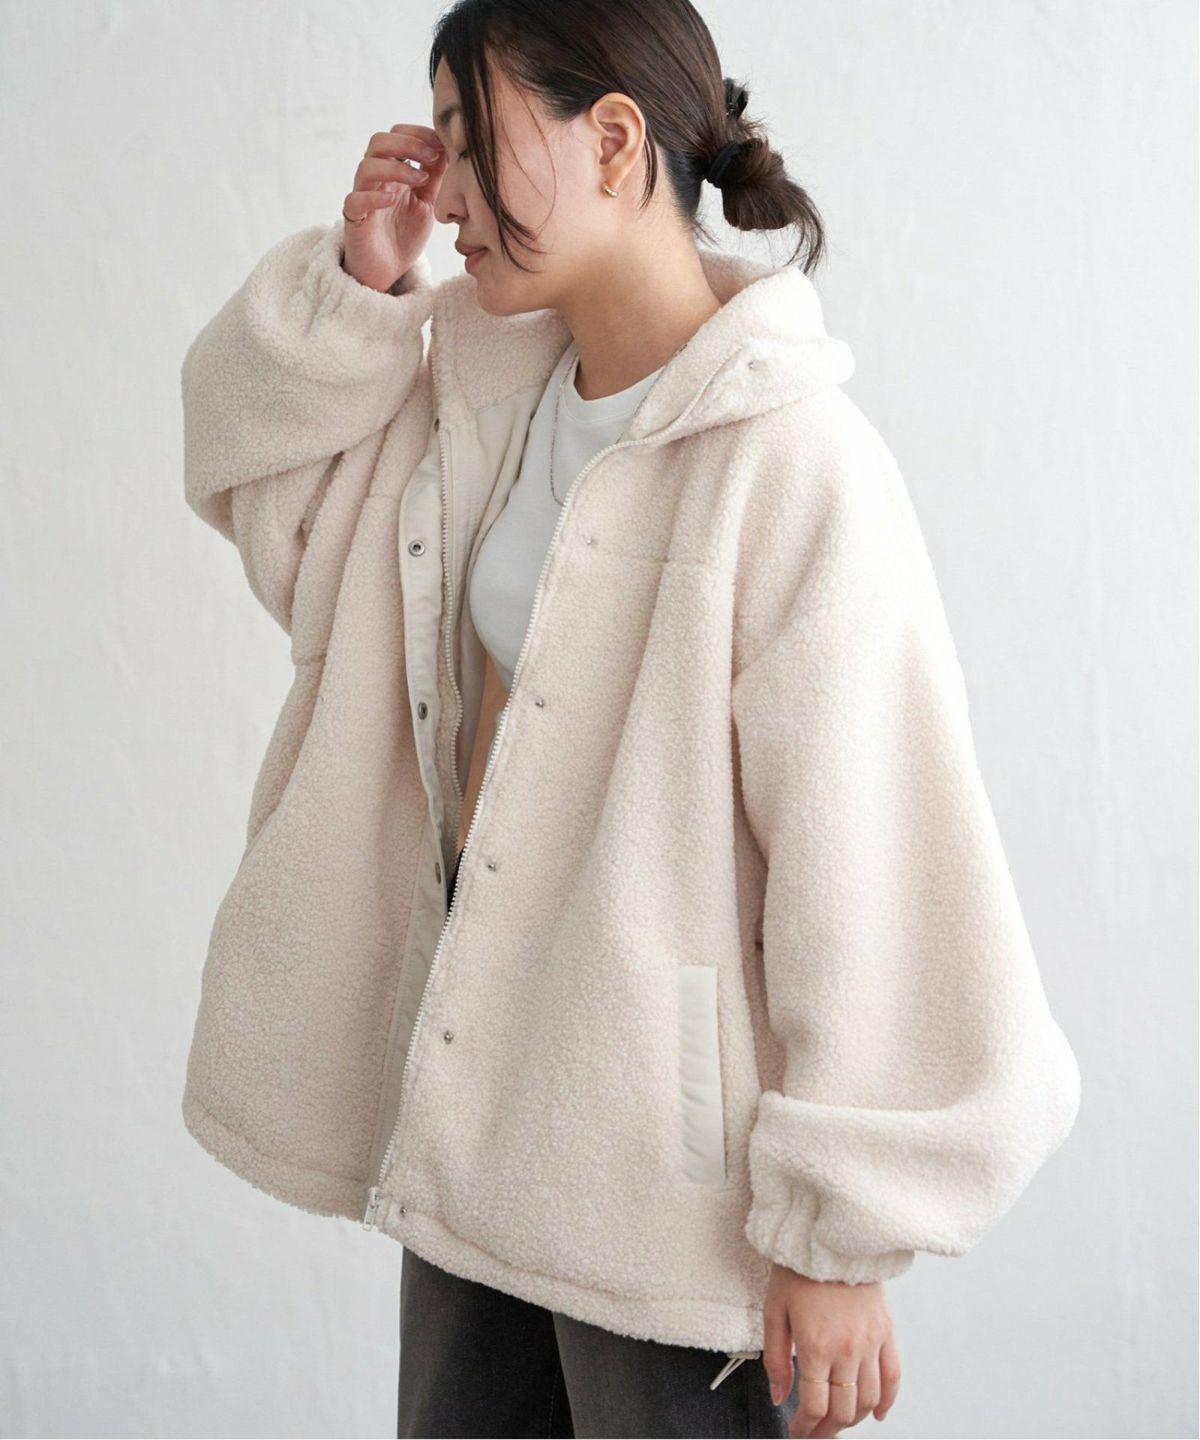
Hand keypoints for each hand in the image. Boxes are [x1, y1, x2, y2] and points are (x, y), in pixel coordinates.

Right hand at [340, 124, 448, 292]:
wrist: (387, 271)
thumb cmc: (404, 235)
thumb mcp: (427, 203)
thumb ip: (435, 178)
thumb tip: (449, 149)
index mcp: (393, 170)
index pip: (397, 134)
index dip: (418, 133)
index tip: (441, 144)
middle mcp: (376, 178)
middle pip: (379, 141)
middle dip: (407, 142)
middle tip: (431, 156)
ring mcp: (363, 196)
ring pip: (366, 166)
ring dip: (396, 167)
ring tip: (419, 180)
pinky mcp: (354, 219)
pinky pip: (355, 200)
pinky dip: (372, 196)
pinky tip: (391, 199)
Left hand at [762, 1262, 900, 1436]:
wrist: (829, 1237)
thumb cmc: (798, 1269)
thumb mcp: (773, 1310)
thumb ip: (775, 1358)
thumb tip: (778, 1396)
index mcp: (815, 1346)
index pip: (814, 1405)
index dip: (805, 1427)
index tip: (797, 1431)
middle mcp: (846, 1349)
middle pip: (843, 1410)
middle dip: (827, 1430)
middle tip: (814, 1433)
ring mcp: (870, 1342)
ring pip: (867, 1400)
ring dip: (853, 1421)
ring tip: (837, 1424)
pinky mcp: (886, 1332)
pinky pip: (893, 1377)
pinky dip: (887, 1402)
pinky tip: (876, 1414)